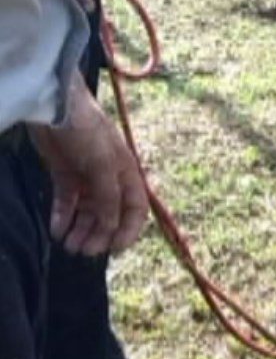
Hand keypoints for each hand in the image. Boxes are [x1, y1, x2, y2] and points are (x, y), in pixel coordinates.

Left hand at [32, 78, 148, 255]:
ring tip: (68, 245)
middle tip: (83, 251)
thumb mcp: (103, 164)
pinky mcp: (64, 175)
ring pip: (87, 212)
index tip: (114, 250)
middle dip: (99, 235)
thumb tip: (111, 227)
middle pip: (109, 215)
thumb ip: (109, 197)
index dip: (128, 230)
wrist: (55, 107)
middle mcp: (109, 178)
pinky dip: (63, 218)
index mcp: (127, 173)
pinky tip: (57, 230)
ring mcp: (86, 177)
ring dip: (80, 230)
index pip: (136, 208)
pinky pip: (66, 203)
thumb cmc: (87, 130)